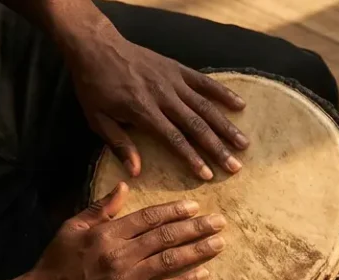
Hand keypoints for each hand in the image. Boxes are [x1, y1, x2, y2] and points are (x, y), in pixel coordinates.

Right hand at [20, 182, 223, 279]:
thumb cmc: (56, 263)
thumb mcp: (72, 228)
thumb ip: (100, 208)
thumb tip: (124, 186)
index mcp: (107, 233)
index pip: (148, 218)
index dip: (174, 211)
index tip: (195, 206)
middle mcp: (120, 254)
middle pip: (166, 236)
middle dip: (196, 228)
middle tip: (220, 222)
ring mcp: (127, 279)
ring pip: (169, 260)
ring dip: (198, 251)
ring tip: (219, 243)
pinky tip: (203, 275)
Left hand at [62, 20, 247, 179]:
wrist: (96, 46)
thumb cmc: (95, 85)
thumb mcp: (97, 118)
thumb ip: (119, 144)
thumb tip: (135, 171)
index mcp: (143, 110)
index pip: (173, 138)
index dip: (192, 158)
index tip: (208, 174)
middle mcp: (163, 96)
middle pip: (196, 125)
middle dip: (217, 148)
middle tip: (235, 166)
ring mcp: (173, 81)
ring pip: (205, 107)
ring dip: (226, 126)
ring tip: (243, 144)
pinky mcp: (177, 69)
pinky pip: (204, 82)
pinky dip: (223, 93)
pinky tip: (240, 105)